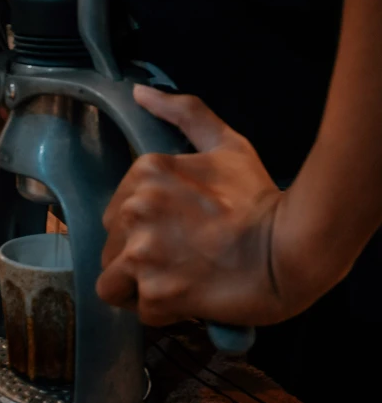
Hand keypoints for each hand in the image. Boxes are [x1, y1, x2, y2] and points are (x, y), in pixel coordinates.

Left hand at [96, 85, 291, 327]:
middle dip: (137, 260)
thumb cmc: (257, 198)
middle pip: (110, 250)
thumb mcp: (225, 145)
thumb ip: (183, 115)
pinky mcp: (154, 293)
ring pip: (112, 284)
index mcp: (143, 174)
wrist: (292, 246)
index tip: (175, 235)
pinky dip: (164, 312)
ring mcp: (141, 254)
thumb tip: (139, 91)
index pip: (115, 216)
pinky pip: (142, 312)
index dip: (142, 232)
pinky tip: (191, 299)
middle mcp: (133, 211)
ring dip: (139, 289)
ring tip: (174, 284)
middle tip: (179, 261)